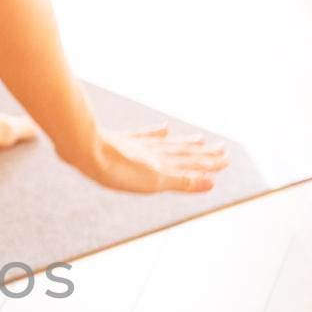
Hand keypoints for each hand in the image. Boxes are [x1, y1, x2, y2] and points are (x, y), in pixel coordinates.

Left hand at [63, 124, 229, 192]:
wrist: (85, 149)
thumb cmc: (118, 170)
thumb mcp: (153, 182)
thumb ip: (182, 181)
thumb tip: (212, 183)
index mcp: (163, 165)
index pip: (192, 164)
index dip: (210, 164)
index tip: (226, 160)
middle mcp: (154, 153)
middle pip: (184, 153)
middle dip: (204, 154)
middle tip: (222, 150)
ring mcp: (139, 146)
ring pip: (169, 144)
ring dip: (186, 143)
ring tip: (200, 139)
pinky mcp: (123, 141)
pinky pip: (147, 136)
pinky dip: (158, 133)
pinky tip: (164, 128)